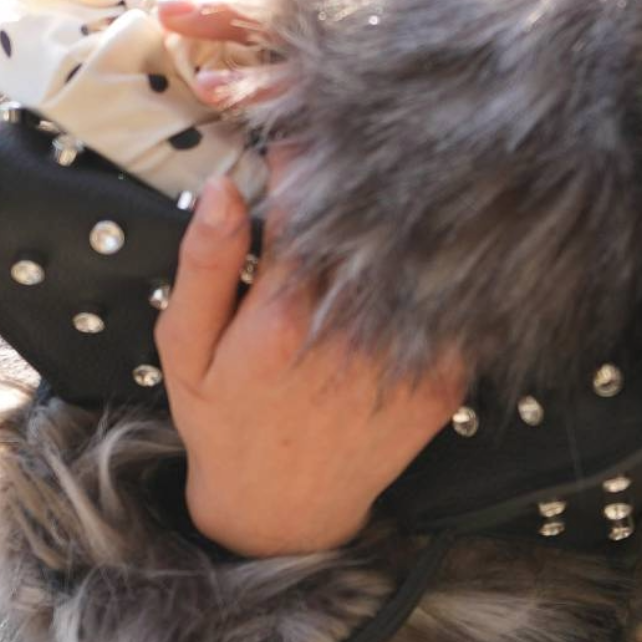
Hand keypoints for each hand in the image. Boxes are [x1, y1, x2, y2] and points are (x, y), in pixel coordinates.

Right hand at [152, 162, 469, 559]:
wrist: (283, 508)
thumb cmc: (225, 418)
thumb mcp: (186, 347)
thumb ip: (205, 266)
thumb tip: (224, 189)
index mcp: (283, 318)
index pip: (308, 203)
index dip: (307, 155)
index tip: (302, 133)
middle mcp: (351, 335)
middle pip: (376, 223)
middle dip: (367, 175)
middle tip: (360, 146)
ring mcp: (405, 359)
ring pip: (424, 256)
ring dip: (413, 216)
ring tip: (399, 185)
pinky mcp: (444, 382)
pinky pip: (456, 306)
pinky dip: (447, 272)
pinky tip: (429, 253)